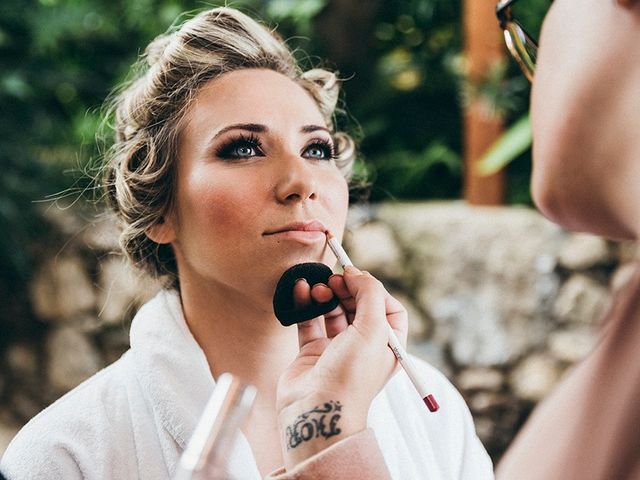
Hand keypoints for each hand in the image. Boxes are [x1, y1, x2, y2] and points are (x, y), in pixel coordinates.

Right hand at [275, 266, 407, 468]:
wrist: (317, 410)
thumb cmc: (351, 374)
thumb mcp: (373, 329)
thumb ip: (370, 294)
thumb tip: (357, 273)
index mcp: (388, 346)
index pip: (388, 308)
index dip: (374, 289)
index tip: (355, 276)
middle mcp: (364, 347)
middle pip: (359, 306)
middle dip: (347, 289)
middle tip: (335, 279)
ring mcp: (337, 350)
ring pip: (333, 311)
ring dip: (326, 295)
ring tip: (318, 288)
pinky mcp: (312, 352)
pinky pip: (310, 320)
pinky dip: (306, 304)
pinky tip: (301, 290)